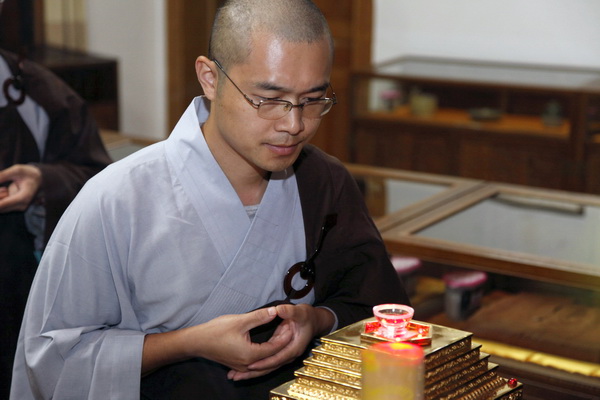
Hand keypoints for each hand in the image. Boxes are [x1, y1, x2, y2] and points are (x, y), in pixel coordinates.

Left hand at [0, 164, 41, 212]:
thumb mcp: (16, 170)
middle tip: (2, 188)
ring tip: (4, 187)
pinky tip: (5, 189)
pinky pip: (1, 205)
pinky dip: (0, 196)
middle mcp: (21, 205)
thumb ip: (2, 175)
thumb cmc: (29, 173)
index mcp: (24, 197)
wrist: (39, 179)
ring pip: (0, 206)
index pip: (2, 205)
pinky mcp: (14, 207)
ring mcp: (18, 207)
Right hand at [142, 307, 292, 376]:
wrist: (196, 342)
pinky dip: (263, 354)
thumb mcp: (240, 320)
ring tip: (282, 335)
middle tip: (290, 329)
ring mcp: (242, 366)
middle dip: (282, 342)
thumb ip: (259, 316)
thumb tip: (275, 311)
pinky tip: (268, 347)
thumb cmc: (215, 331)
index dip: (285, 336)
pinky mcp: (236, 364)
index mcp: (251, 354)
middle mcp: (248, 363)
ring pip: (264, 359)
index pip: (275, 348)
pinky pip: (255, 361)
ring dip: (273, 348)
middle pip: (271, 355)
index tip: (292, 325)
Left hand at [227, 304, 333, 380]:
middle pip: (271, 367)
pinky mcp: (279, 351)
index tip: (250, 365)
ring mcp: (284, 354)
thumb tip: (278, 310)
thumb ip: (289, 311)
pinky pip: (267, 360)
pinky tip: (243, 367)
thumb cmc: (307, 316)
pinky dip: (256, 364)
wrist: (314, 320)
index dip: (264, 362)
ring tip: (234, 376)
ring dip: (252, 372)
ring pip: (267, 366)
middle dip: (254, 372)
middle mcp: (289, 354)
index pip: (277, 358)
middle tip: (236, 376)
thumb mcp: (300, 312)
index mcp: (294, 347)